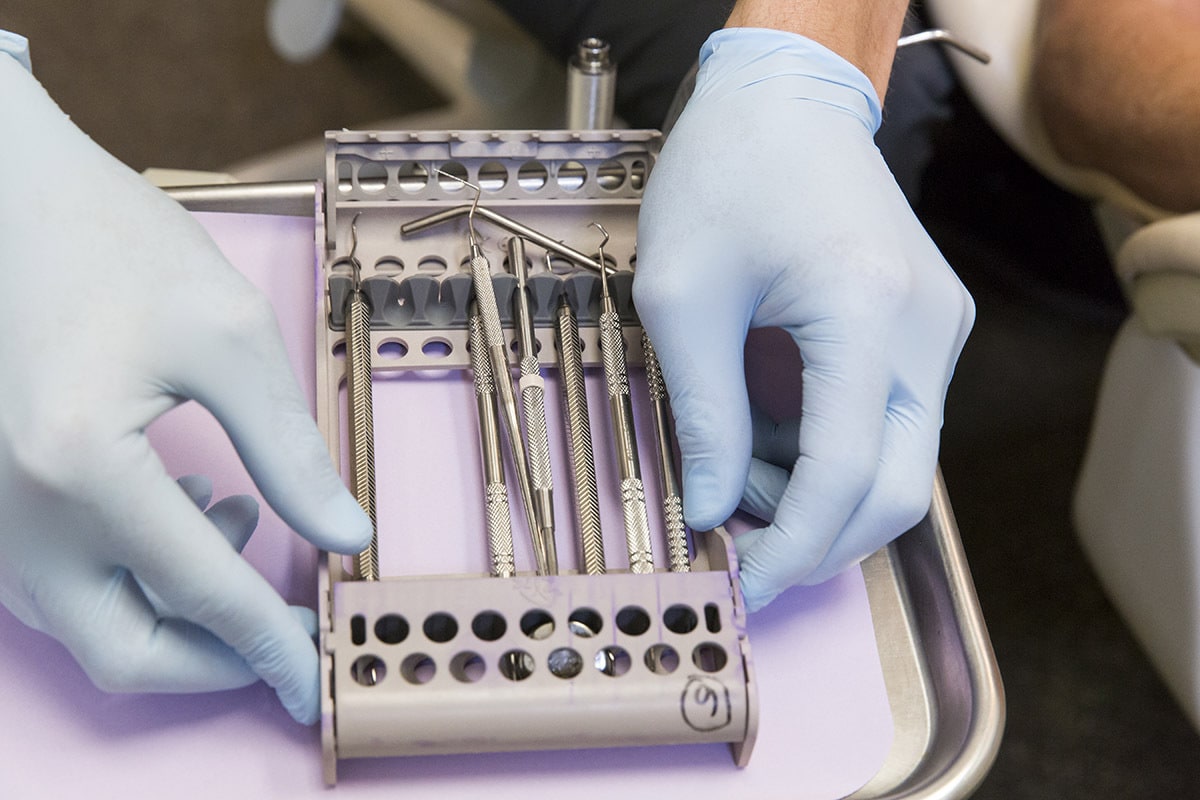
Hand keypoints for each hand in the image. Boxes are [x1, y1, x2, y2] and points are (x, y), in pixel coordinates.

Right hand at [0, 59, 369, 723]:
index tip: (318, 677)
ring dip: (173, 615)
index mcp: (78, 465)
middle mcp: (14, 511)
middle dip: (216, 661)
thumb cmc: (111, 240)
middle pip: (123, 651)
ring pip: (83, 627)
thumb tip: (344, 536)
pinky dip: (125, 581)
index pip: (201, 594)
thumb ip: (289, 448)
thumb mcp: (228, 331)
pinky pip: (54, 585)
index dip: (272, 645)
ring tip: (239, 518)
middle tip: (287, 630)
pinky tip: (184, 507)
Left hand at [634, 29, 972, 609]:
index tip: (743, 584)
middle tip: (739, 545)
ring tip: (739, 470)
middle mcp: (929, 330)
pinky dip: (835, 453)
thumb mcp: (681, 298)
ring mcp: (940, 330)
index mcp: (868, 313)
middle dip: (819, 539)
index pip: (846, 474)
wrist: (786, 100)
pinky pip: (893, 422)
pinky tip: (771, 434)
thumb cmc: (723, 176)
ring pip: (899, 464)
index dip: (793, 547)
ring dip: (821, 496)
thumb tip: (711, 512)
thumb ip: (702, 415)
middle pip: (895, 489)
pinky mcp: (930, 329)